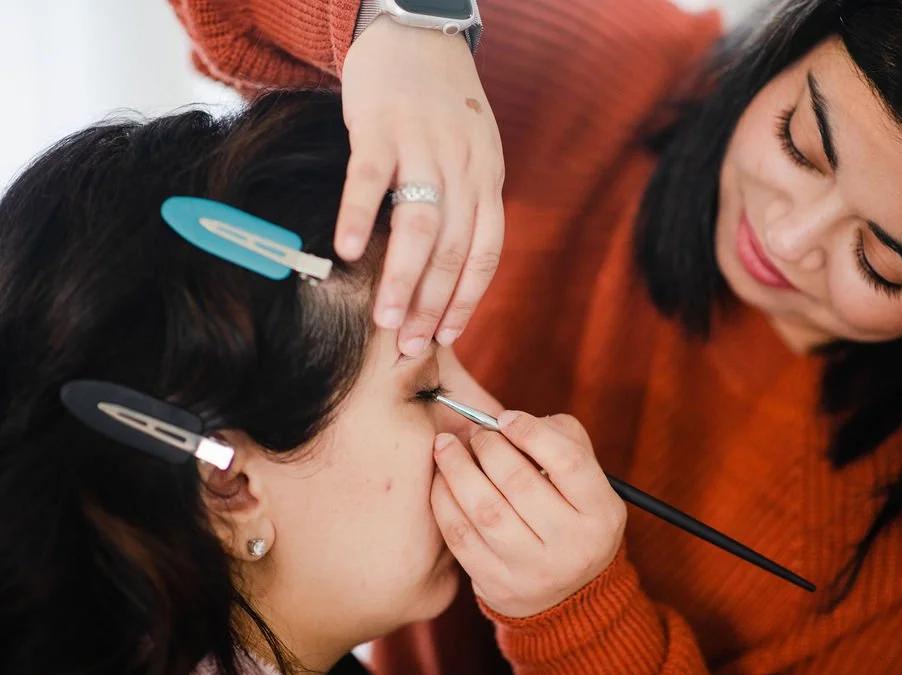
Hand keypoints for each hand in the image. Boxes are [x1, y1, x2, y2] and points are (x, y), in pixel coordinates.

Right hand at [339, 17, 504, 356]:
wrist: (418, 32)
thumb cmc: (442, 105)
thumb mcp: (472, 152)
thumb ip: (466, 201)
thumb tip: (450, 264)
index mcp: (486, 177)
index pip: (485, 252)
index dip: (467, 299)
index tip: (449, 338)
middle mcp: (464, 166)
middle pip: (453, 248)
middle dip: (433, 305)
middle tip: (411, 347)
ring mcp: (424, 146)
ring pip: (419, 224)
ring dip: (403, 278)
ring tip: (385, 321)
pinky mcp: (381, 126)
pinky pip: (370, 179)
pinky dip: (357, 217)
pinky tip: (345, 254)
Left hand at [431, 411, 626, 617]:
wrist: (567, 595)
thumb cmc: (571, 514)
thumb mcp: (587, 481)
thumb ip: (561, 438)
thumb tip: (510, 422)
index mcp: (602, 512)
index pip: (568, 462)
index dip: (531, 432)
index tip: (505, 418)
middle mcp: (573, 546)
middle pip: (520, 483)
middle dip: (489, 448)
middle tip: (475, 433)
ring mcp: (534, 571)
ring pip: (485, 510)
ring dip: (457, 469)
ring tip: (446, 446)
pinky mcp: (498, 586)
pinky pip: (461, 537)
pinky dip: (444, 501)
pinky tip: (441, 479)